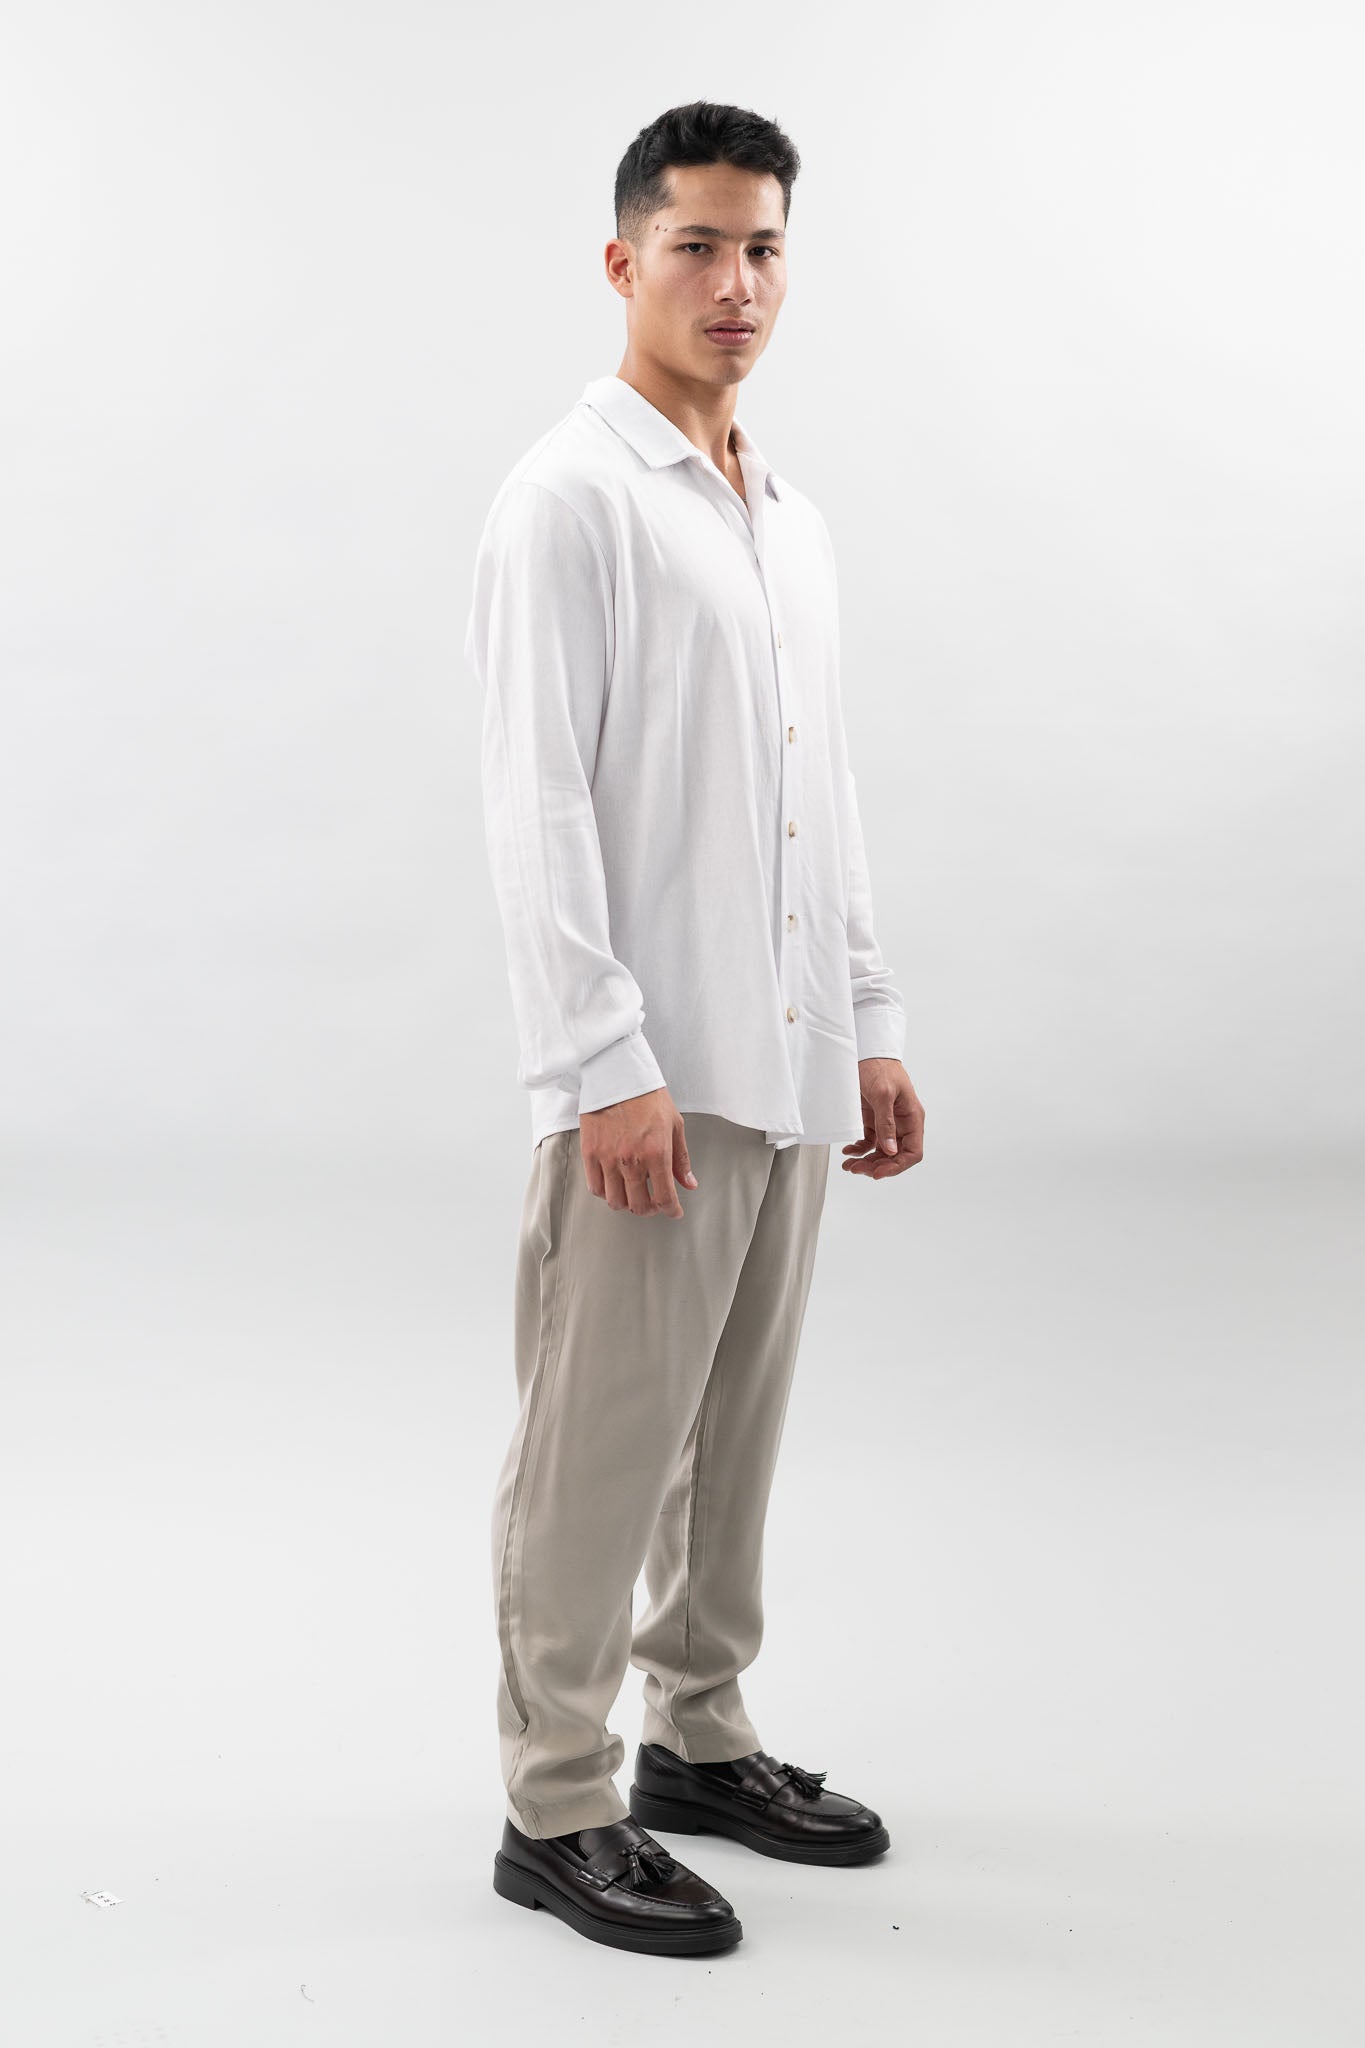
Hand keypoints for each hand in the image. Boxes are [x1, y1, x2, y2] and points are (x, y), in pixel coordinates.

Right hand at [579, 1087, 697, 1217]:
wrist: (618, 1074)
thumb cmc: (648, 1096)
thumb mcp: (674, 1125)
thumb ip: (681, 1158)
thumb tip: (689, 1183)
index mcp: (656, 1153)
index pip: (665, 1197)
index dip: (671, 1210)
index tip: (674, 1211)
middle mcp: (631, 1160)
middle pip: (639, 1205)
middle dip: (650, 1210)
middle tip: (653, 1203)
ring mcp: (608, 1158)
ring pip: (615, 1201)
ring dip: (626, 1204)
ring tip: (632, 1196)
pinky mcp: (590, 1153)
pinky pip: (595, 1187)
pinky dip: (605, 1193)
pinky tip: (613, 1185)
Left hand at [841, 1058, 924, 1178]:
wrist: (865, 1051)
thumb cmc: (879, 1067)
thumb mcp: (883, 1094)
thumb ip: (886, 1123)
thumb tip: (890, 1151)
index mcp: (912, 1117)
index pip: (913, 1152)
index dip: (897, 1166)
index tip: (878, 1172)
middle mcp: (902, 1123)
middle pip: (895, 1155)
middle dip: (877, 1166)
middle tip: (857, 1169)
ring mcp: (887, 1122)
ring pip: (881, 1152)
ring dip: (866, 1161)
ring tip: (850, 1165)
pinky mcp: (873, 1119)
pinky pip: (869, 1142)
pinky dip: (859, 1150)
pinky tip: (848, 1151)